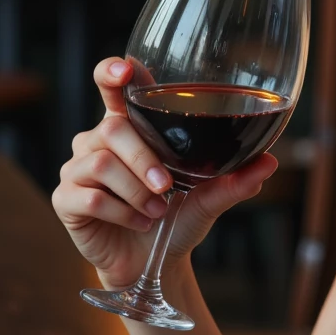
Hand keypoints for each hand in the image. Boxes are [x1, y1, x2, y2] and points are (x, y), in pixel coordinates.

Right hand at [52, 58, 278, 289]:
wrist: (154, 264)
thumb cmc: (177, 219)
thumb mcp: (209, 198)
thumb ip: (235, 180)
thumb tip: (269, 162)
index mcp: (129, 127)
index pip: (112, 87)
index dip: (112, 72)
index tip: (125, 70)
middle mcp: (97, 141)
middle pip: (113, 128)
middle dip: (144, 159)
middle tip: (168, 188)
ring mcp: (78, 168)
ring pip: (102, 163)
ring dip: (136, 190)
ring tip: (156, 211)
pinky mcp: (65, 199)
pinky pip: (89, 198)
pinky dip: (121, 212)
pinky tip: (138, 222)